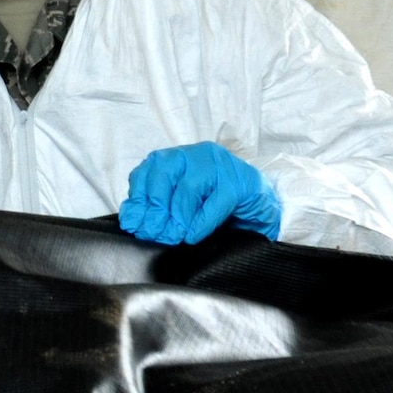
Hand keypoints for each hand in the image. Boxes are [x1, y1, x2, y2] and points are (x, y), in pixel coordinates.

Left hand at [119, 143, 281, 244]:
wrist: (260, 206)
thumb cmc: (216, 204)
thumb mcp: (181, 202)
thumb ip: (157, 206)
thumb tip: (133, 219)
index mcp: (177, 157)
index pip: (147, 171)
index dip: (138, 200)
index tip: (133, 224)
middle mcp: (196, 155)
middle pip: (164, 176)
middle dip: (155, 209)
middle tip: (152, 233)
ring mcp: (220, 166)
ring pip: (188, 187)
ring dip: (176, 217)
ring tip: (172, 236)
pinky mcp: (240, 184)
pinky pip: (215, 203)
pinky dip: (200, 222)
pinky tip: (192, 235)